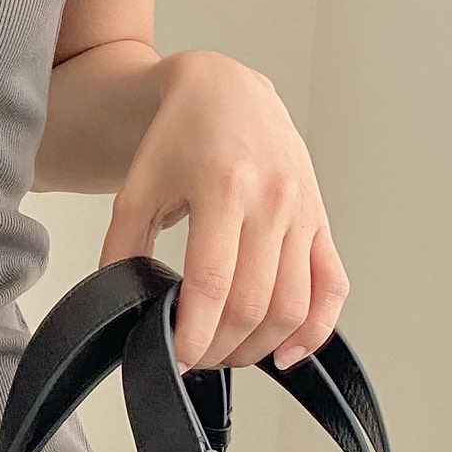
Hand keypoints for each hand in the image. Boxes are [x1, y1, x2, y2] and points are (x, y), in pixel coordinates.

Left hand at [99, 49, 349, 372]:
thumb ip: (123, 247)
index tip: (177, 358)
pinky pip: (332, 286)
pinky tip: (286, 353)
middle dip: (222, 347)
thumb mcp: (137, 187)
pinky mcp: (320, 221)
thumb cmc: (179, 137)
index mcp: (222, 187)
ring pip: (293, 305)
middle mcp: (272, 200)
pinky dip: (315, 329)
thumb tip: (118, 303)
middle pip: (254, 303)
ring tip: (229, 354)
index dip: (195, 333)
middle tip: (196, 359)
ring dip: (260, 346)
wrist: (225, 93)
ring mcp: (302, 212)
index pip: (212, 283)